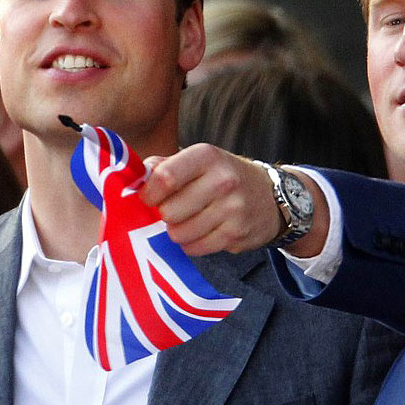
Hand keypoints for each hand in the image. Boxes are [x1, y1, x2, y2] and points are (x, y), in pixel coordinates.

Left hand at [141, 144, 281, 255]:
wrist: (270, 196)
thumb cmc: (224, 176)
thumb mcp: (199, 161)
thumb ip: (165, 166)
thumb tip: (135, 180)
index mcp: (207, 156)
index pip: (165, 177)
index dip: (148, 193)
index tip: (147, 198)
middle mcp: (223, 180)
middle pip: (169, 211)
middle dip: (163, 216)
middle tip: (171, 212)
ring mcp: (232, 209)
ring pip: (180, 234)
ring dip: (176, 232)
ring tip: (186, 222)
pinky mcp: (236, 234)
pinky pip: (195, 248)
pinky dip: (191, 244)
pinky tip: (199, 232)